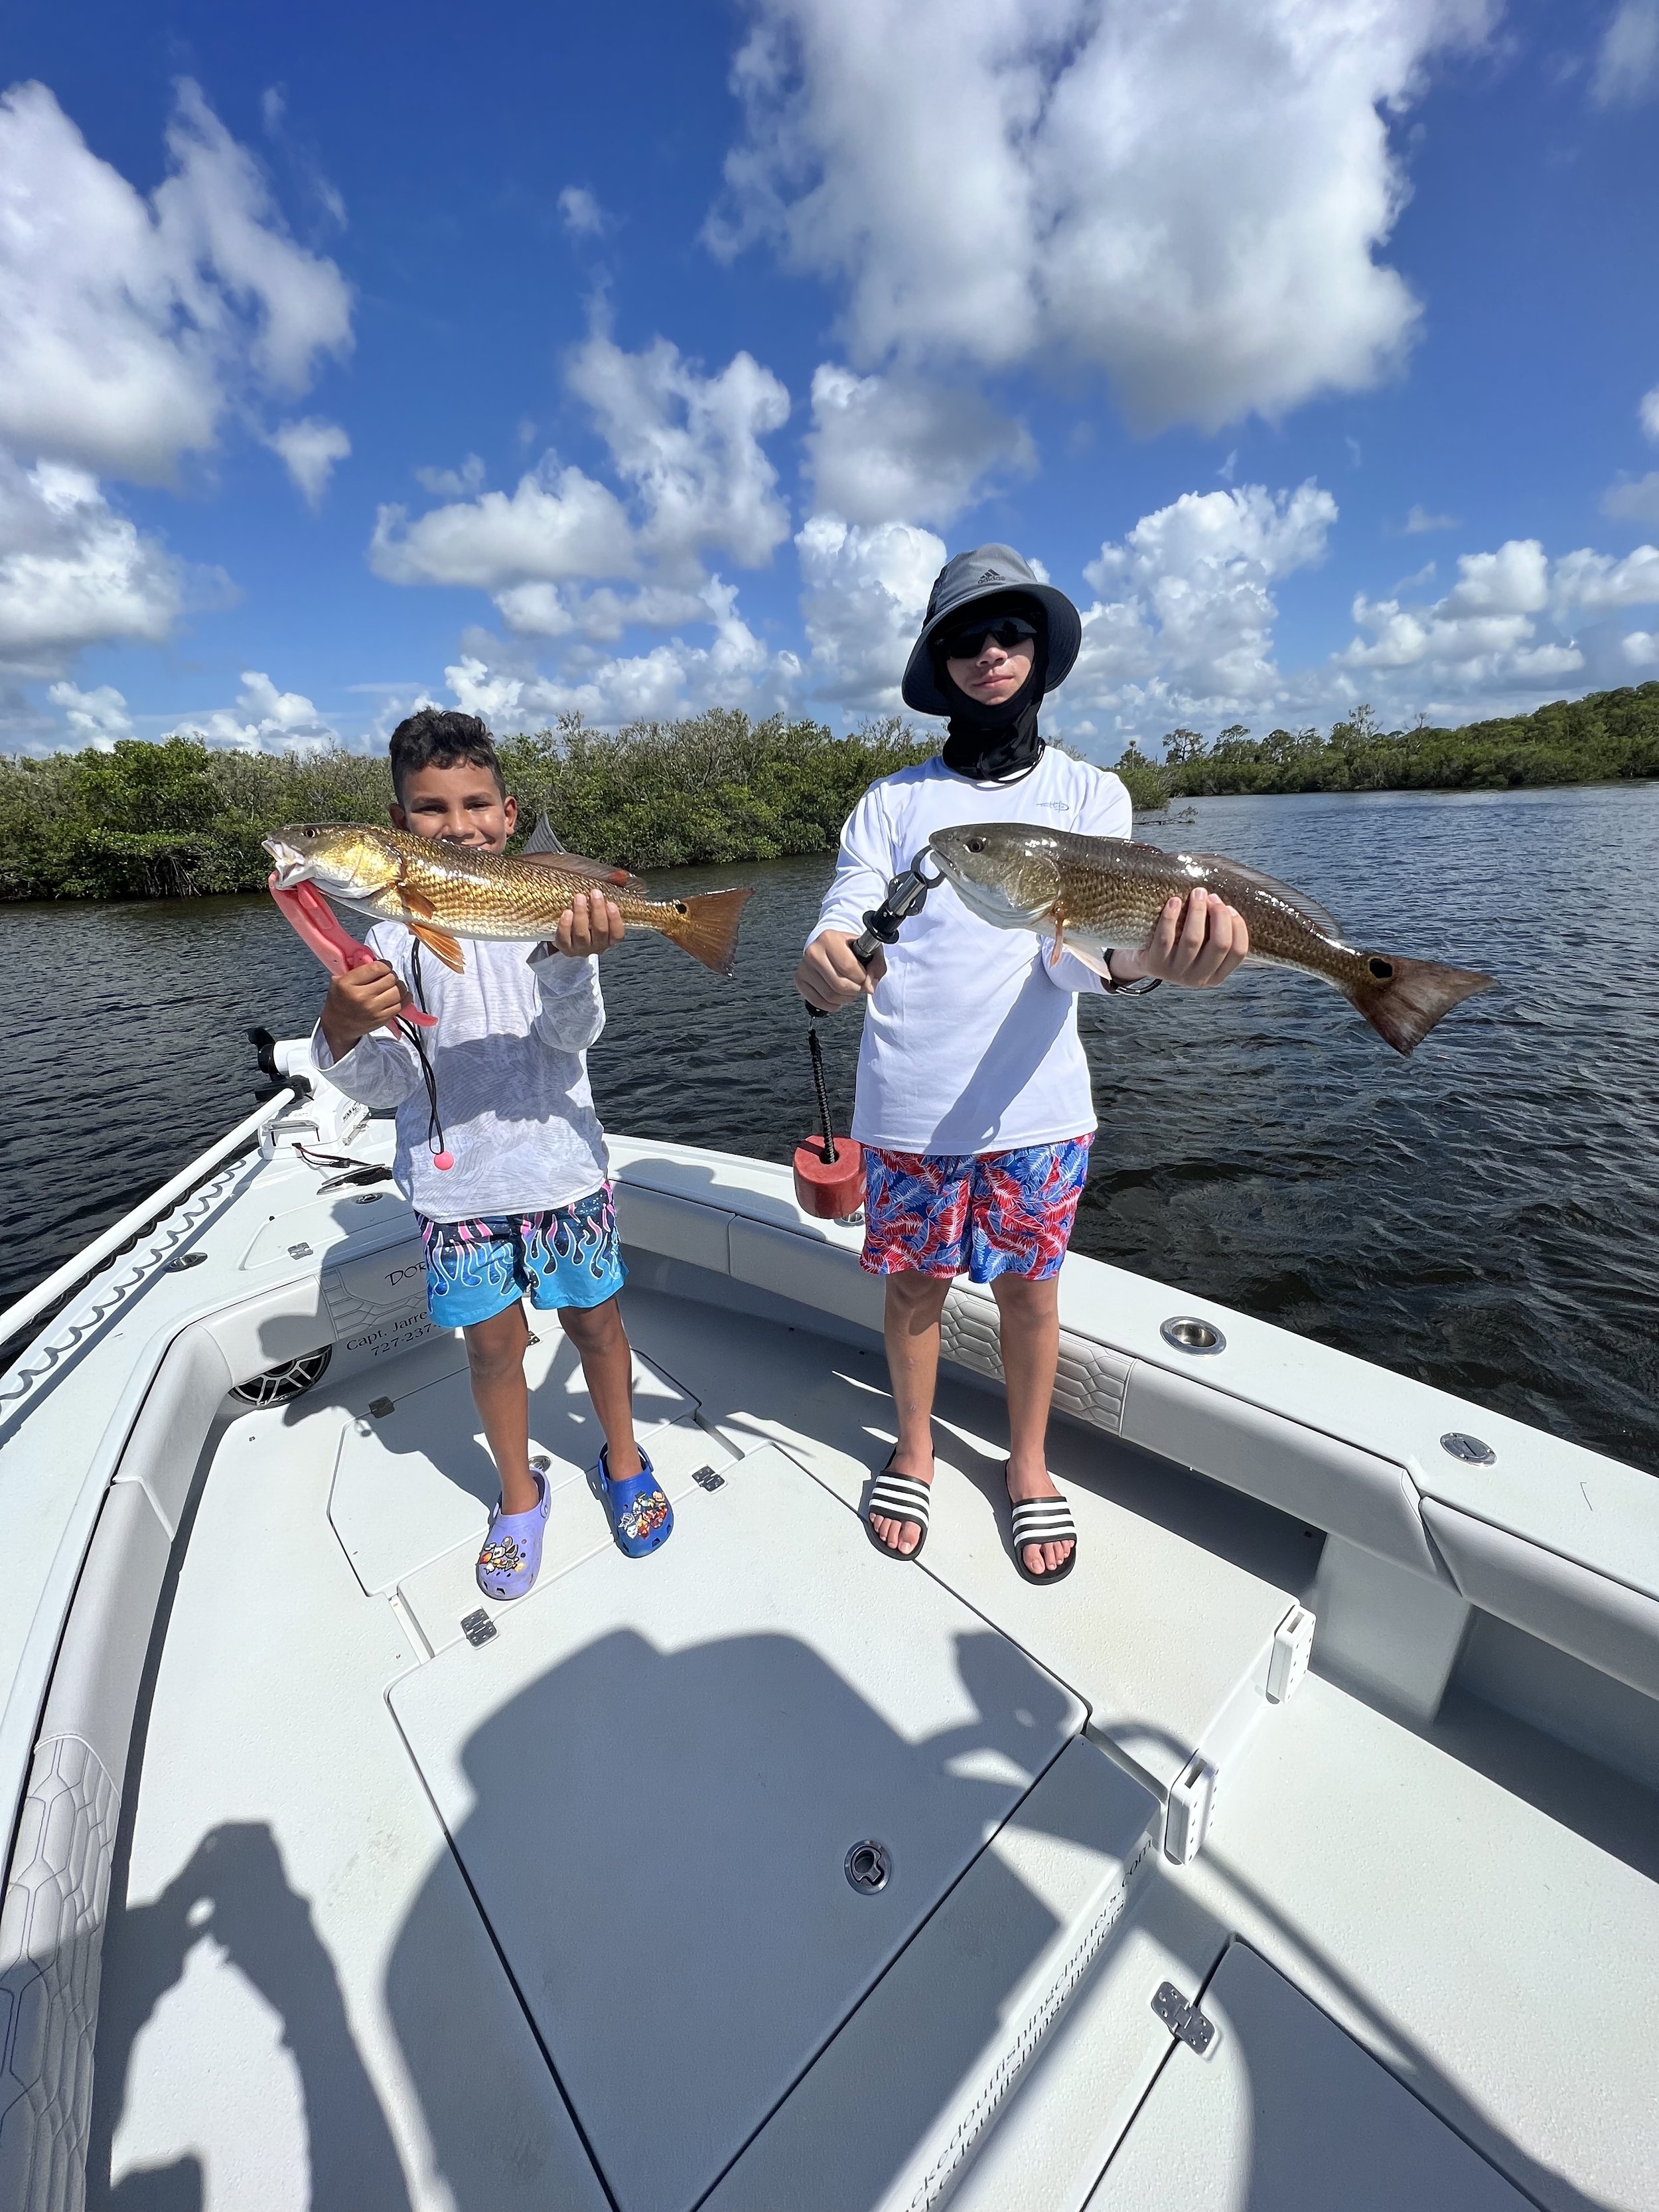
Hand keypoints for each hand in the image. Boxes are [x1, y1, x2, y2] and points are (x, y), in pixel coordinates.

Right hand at [319, 960, 405, 1058]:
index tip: (384, 967)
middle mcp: (361, 997)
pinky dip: (404, 997)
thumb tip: (375, 957)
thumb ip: (355, 968)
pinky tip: (398, 995)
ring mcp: (373, 1009)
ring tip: (393, 986)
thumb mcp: (339, 980)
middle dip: (391, 975)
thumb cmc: (340, 999)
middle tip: (387, 977)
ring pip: (399, 991)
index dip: (385, 965)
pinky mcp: (382, 1018)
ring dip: (399, 986)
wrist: (339, 1026)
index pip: (377, 968)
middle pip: (390, 978)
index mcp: (348, 984)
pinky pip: (402, 1004)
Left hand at [547, 890, 626, 955]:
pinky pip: (564, 939)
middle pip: (600, 931)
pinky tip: (567, 913)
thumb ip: (608, 897)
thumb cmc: (588, 920)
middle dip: (598, 911)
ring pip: (582, 934)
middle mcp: (597, 947)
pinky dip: (565, 926)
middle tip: (594, 893)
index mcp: (609, 939)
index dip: (615, 920)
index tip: (611, 904)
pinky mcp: (565, 948)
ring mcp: (581, 949)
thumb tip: (619, 876)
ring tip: (579, 898)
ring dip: (581, 914)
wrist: (569, 936)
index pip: (617, 934)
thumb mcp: (600, 910)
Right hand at [794, 930, 885, 1011]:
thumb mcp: (870, 951)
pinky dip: (833, 1004)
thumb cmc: (851, 949)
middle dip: (854, 990)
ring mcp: (804, 967)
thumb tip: (869, 987)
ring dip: (845, 998)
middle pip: (840, 985)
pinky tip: (837, 995)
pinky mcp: (799, 980)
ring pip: (830, 996)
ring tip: (848, 989)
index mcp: (829, 938)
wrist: (831, 947)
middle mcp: (813, 952)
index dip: (862, 977)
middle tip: (857, 984)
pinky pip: (819, 1002)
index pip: (849, 967)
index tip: (864, 975)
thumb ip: (876, 967)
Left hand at [1113, 890, 1248, 988]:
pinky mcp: (1156, 964)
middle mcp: (1198, 978)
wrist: (1146, 960)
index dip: (1238, 926)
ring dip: (1197, 912)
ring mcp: (1176, 973)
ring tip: (1197, 893)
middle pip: (1219, 944)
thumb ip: (1216, 934)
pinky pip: (1166, 938)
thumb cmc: (1179, 947)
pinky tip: (1174, 901)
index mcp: (1216, 975)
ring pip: (1193, 940)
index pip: (1238, 951)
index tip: (1229, 907)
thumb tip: (1226, 905)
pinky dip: (1171, 917)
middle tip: (1212, 897)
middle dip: (1219, 915)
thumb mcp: (1202, 949)